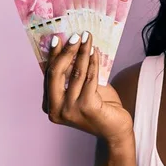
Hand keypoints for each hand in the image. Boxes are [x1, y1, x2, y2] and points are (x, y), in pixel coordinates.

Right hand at [41, 31, 133, 147]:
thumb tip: (73, 48)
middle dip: (66, 51)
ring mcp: (70, 110)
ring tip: (87, 38)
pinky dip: (93, 62)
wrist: (116, 130)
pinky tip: (95, 51)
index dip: (53, 56)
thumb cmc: (100, 108)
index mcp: (51, 106)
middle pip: (56, 73)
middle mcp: (56, 110)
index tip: (57, 39)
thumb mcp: (83, 90)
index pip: (49, 75)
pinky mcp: (87, 107)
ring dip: (82, 52)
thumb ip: (75, 75)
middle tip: (75, 35)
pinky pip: (90, 78)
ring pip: (75, 73)